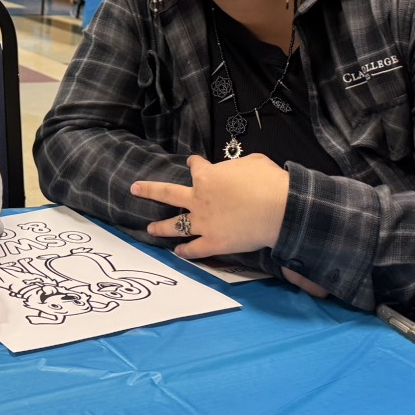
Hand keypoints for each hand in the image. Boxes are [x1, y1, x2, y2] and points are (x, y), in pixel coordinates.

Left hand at [137, 154, 288, 259]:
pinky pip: (194, 249)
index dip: (194, 163)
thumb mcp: (253, 162)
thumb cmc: (268, 181)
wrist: (279, 209)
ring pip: (174, 225)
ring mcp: (203, 223)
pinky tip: (178, 252)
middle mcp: (198, 199)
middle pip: (167, 193)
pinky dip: (185, 252)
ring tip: (150, 228)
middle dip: (149, 190)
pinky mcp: (213, 243)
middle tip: (135, 188)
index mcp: (206, 176)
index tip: (192, 163)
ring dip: (160, 227)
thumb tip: (238, 170)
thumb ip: (238, 166)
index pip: (195, 166)